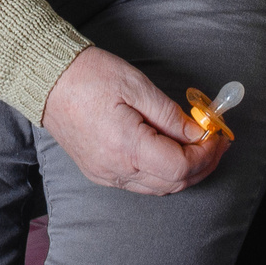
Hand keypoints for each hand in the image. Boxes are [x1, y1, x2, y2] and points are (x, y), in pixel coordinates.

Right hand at [40, 45, 227, 195]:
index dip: (207, 154)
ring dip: (184, 172)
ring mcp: (105, 175)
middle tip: (218, 142)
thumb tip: (197, 133)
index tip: (219, 135)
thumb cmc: (88, 76)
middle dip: (202, 165)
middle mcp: (115, 171)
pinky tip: (171, 151)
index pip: (180, 167)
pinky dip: (162, 173)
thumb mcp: (138, 86)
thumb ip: (171, 115)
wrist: (47, 80)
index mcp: (126, 148)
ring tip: (200, 146)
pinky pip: (140, 183)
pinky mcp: (98, 172)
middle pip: (173, 183)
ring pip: (158, 188)